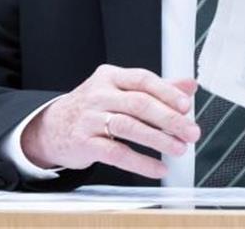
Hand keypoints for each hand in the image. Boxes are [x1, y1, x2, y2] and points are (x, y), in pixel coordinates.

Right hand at [20, 64, 200, 178]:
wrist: (53, 128)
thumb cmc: (94, 108)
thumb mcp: (121, 90)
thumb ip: (156, 88)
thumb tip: (190, 86)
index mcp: (111, 77)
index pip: (142, 79)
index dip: (166, 92)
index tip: (186, 105)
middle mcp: (99, 94)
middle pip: (139, 104)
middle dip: (169, 119)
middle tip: (191, 132)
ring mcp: (90, 119)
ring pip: (129, 127)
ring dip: (158, 139)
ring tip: (179, 149)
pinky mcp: (84, 143)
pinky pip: (116, 153)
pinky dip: (140, 162)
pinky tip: (158, 168)